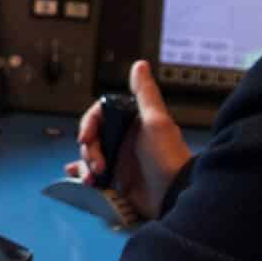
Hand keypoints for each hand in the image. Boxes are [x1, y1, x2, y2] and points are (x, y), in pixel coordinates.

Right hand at [67, 60, 191, 222]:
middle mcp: (124, 139)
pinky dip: (86, 176)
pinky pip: (94, 174)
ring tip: (93, 178)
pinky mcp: (118, 179)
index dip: (89, 125)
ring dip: (85, 164)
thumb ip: (145, 93)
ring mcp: (120, 160)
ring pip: (90, 155)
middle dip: (88, 150)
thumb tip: (140, 65)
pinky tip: (84, 180)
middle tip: (98, 164)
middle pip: (92, 137)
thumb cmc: (169, 158)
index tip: (86, 138)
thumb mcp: (157, 121)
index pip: (100, 116)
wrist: (176, 195)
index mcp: (132, 122)